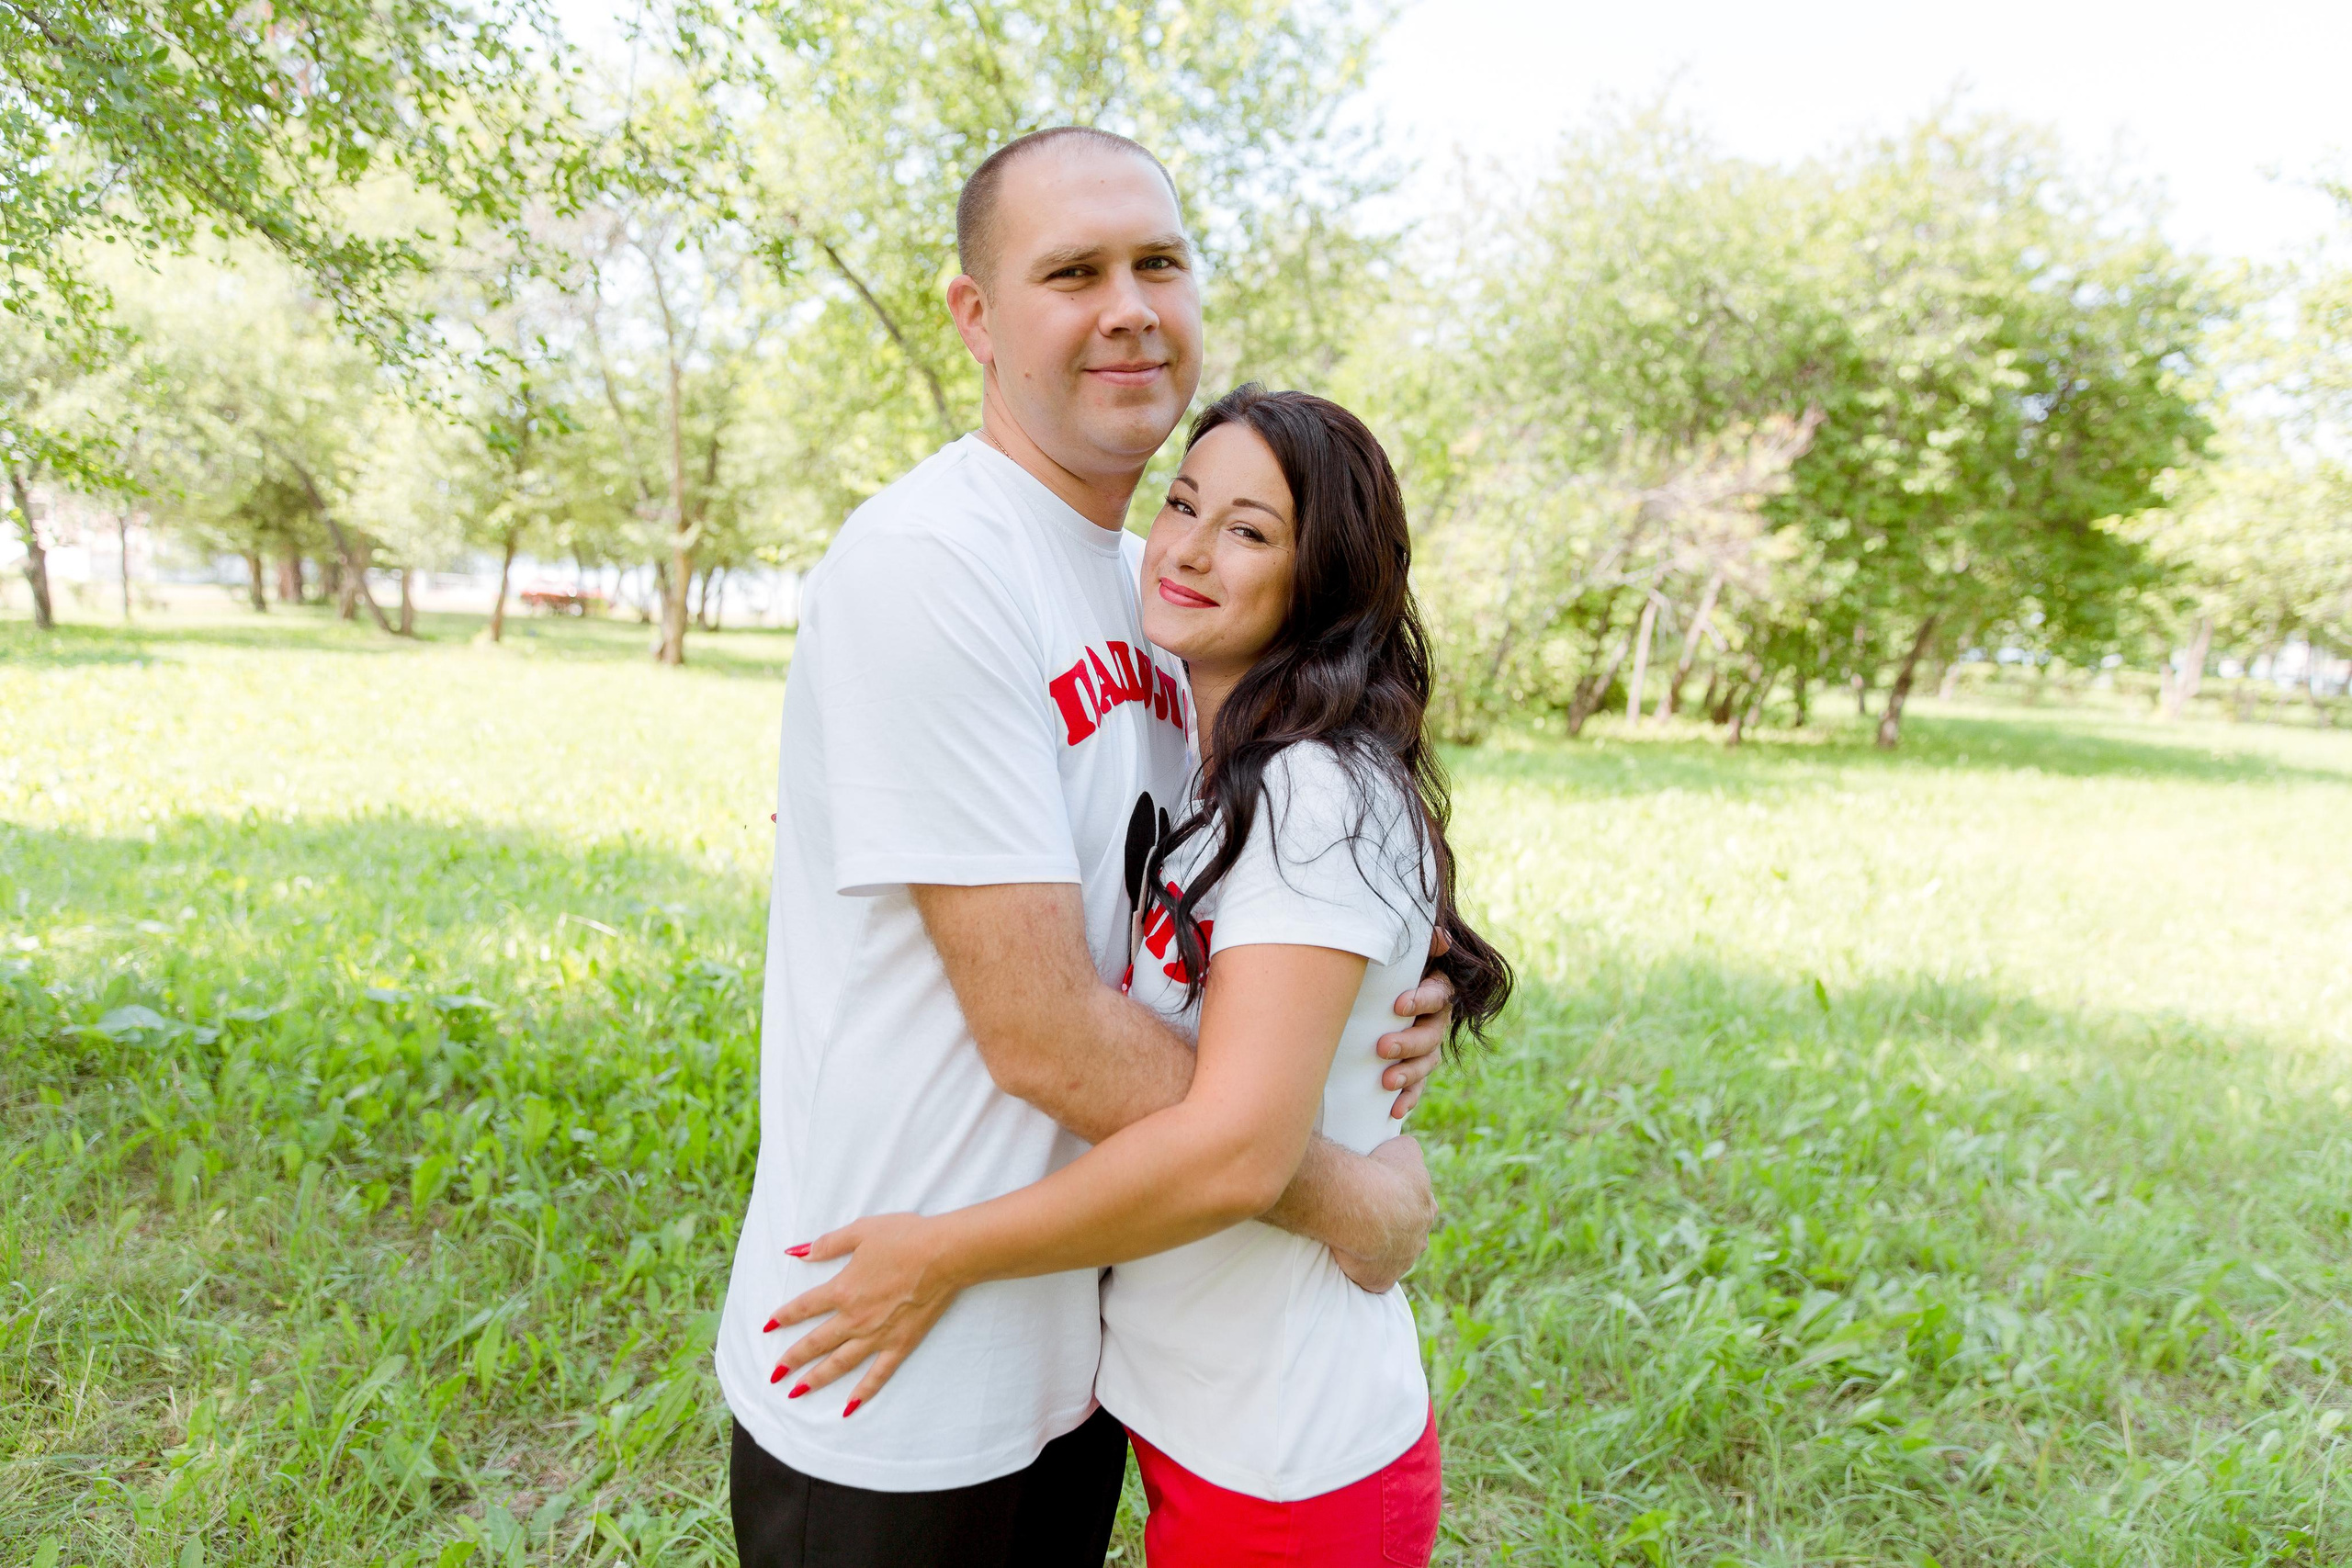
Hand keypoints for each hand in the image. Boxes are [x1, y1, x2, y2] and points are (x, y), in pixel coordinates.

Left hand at [762, 1214, 962, 1415]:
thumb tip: (797, 1252)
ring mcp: (877, 1335)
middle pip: (816, 1342)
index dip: (783, 1317)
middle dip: (792, 1359)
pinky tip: (849, 1407)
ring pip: (840, 1363)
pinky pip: (878, 1374)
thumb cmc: (904, 1237)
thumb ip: (827, 1244)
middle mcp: (854, 1318)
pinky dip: (863, 1392)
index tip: (767, 1327)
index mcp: (842, 1290)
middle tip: (774, 1375)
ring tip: (797, 1392)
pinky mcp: (900, 1344)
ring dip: (816, 1379)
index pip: (804, 1307)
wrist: (944, 1254)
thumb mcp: (861, 1231)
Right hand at [1328, 1135, 1435, 1293]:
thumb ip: (1410, 1151)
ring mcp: (1403, 1261)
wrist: (1363, 1208)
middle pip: (1407, 1235)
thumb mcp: (1404, 1149)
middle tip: (1365, 1216)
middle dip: (1391, 1228)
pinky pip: (1375, 1278)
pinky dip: (1364, 1272)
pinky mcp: (1382, 1279)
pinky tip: (1350, 1261)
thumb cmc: (1382, 1175)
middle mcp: (1419, 1238)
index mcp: (1426, 1209)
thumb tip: (1407, 1150)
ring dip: (1378, 1250)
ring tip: (1354, 1237)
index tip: (1381, 1196)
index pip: (1417, 1207)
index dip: (1399, 1201)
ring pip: (1393, 1257)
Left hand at [1376, 929, 1454, 1118]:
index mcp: (1436, 992)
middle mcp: (1435, 1021)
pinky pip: (1417, 1087)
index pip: (1437, 996)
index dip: (1421, 1001)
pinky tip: (1395, 1110)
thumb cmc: (1387, 974)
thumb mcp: (1403, 958)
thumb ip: (1422, 946)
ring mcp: (1426, 1048)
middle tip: (1383, 1047)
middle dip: (1409, 1042)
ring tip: (1387, 1081)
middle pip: (1431, 1035)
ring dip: (1408, 1074)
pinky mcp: (1414, 1069)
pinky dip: (1408, 1099)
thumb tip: (1439, 936)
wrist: (1371, 998)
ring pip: (1426, 1063)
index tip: (1398, 1005)